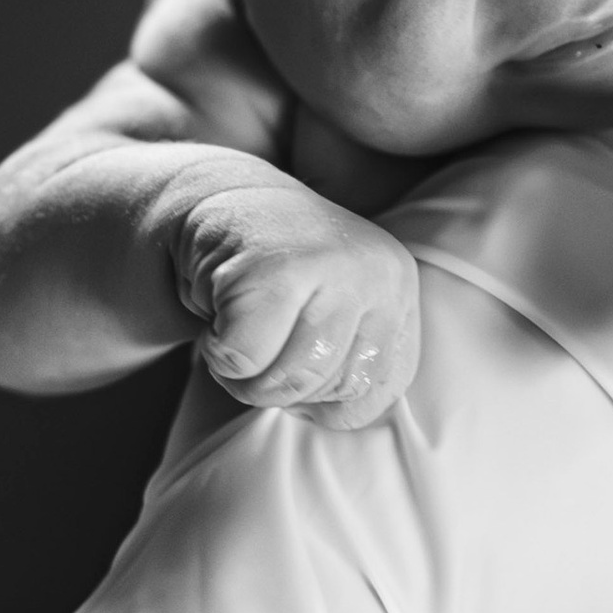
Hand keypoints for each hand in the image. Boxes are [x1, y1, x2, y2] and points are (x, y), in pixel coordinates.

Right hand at [170, 172, 421, 425]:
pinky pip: (243, 359)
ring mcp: (329, 266)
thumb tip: (341, 419)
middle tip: (256, 342)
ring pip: (288, 380)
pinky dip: (218, 353)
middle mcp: (377, 272)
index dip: (325, 398)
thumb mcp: (336, 306)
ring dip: (244, 375)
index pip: (377, 392)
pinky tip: (219, 313)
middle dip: (279, 386)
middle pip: (332, 389)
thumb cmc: (276, 271)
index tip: (294, 360)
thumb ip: (354, 359)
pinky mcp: (269, 270)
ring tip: (238, 330)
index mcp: (398, 287)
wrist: (214, 193)